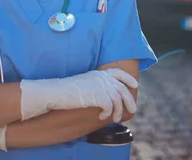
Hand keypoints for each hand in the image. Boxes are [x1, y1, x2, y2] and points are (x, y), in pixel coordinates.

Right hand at [20, 68, 137, 121]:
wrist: (57, 92)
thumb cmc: (68, 90)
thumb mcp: (85, 82)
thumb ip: (97, 84)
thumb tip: (108, 95)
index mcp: (99, 73)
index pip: (118, 73)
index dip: (128, 79)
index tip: (134, 85)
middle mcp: (102, 78)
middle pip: (122, 89)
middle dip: (129, 101)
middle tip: (132, 110)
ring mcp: (101, 86)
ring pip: (118, 101)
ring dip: (118, 112)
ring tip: (115, 118)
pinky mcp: (98, 96)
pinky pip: (110, 107)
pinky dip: (108, 114)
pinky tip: (102, 117)